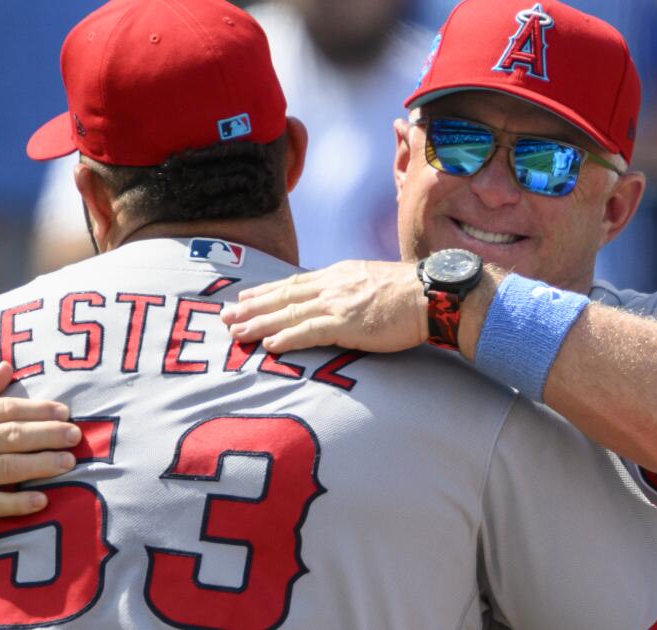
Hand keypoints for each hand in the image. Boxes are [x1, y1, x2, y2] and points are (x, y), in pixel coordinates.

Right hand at [0, 362, 78, 528]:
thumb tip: (7, 366)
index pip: (5, 410)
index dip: (38, 411)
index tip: (64, 412)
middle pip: (11, 437)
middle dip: (47, 435)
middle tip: (75, 435)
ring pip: (7, 468)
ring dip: (41, 465)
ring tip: (68, 462)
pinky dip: (18, 503)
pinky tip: (41, 501)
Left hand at [220, 260, 428, 353]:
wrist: (431, 295)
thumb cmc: (410, 293)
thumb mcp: (373, 281)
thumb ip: (351, 289)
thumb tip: (340, 301)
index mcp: (338, 274)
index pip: (294, 283)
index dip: (266, 291)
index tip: (244, 298)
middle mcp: (332, 285)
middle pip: (283, 296)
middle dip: (252, 307)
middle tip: (225, 316)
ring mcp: (338, 304)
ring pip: (289, 313)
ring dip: (259, 324)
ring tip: (236, 332)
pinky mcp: (347, 324)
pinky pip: (309, 332)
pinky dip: (287, 338)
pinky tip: (269, 345)